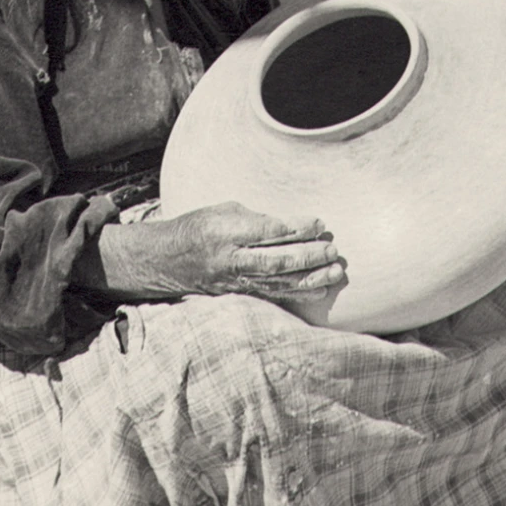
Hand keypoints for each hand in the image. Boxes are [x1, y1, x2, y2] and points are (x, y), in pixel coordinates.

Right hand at [88, 200, 345, 303]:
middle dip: (310, 255)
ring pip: (280, 280)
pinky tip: (321, 287)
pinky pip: (275, 294)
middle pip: (278, 260)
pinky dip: (300, 291)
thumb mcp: (223, 211)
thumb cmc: (200, 227)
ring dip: (312, 276)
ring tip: (336, 269)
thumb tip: (292, 225)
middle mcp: (232, 259)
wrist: (169, 260)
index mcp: (226, 232)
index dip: (297, 228)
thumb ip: (256, 218)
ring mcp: (237, 280)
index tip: (319, 222)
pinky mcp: (241, 293)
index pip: (269, 231)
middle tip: (333, 248)